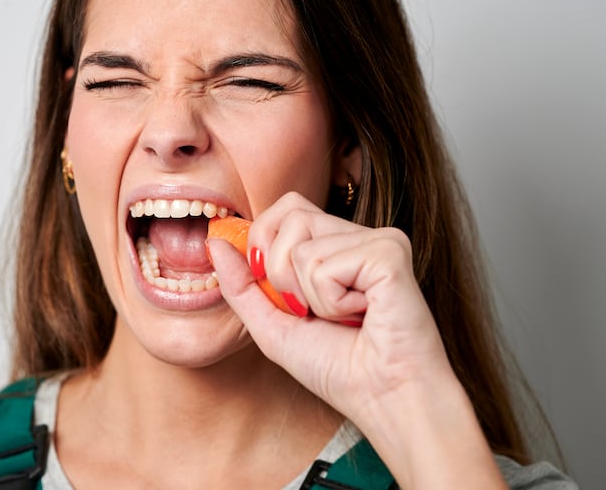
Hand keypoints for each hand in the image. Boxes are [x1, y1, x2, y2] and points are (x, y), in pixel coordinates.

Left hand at [208, 192, 505, 488]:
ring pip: (303, 247)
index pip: (284, 208)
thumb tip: (214, 241)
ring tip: (345, 317)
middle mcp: (358, 235)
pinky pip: (326, 264)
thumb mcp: (271, 326)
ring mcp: (378, 240)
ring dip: (310, 297)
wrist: (382, 398)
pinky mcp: (390, 251)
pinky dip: (332, 301)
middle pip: (289, 214)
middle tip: (313, 309)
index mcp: (335, 244)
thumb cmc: (337, 368)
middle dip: (282, 273)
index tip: (284, 294)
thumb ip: (241, 284)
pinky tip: (362, 314)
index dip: (267, 246)